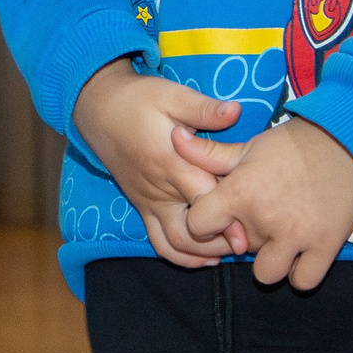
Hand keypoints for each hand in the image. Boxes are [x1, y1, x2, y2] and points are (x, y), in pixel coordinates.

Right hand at [71, 60, 244, 267]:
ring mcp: (149, 201)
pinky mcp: (142, 206)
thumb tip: (235, 110)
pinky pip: (158, 241)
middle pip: (193, 228)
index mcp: (170, 161)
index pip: (204, 196)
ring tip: (233, 251)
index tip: (254, 225)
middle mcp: (159, 188)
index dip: (229, 214)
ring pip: (175, 242)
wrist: (98, 109)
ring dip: (203, 253)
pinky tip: (206, 257)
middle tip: (254, 243)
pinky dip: (181, 256)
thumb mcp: (171, 94)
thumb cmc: (138, 99)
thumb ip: (203, 108)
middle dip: (223, 240)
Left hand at [181, 116, 352, 289]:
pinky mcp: (325, 246)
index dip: (203, 224)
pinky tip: (299, 255)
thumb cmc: (292, 144)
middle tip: (259, 221)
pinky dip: (299, 273)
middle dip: (242, 240)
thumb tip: (174, 139)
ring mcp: (296, 237)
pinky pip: (303, 280)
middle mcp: (264, 220)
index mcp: (239, 194)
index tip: (218, 216)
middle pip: (235, 251)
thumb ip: (208, 154)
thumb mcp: (247, 146)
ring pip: (266, 274)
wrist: (348, 141)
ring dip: (269, 262)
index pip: (198, 227)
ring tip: (278, 241)